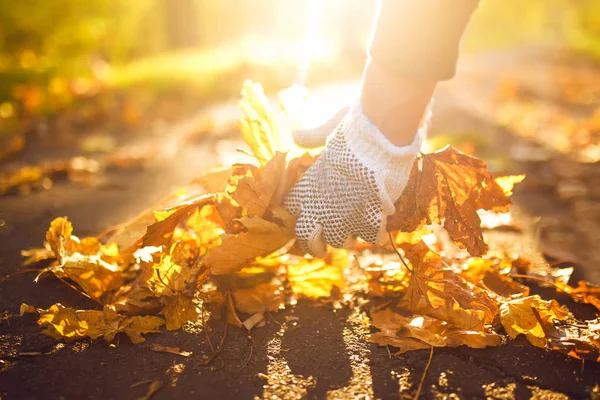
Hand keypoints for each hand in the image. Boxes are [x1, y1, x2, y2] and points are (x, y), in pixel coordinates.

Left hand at [284, 102, 427, 256]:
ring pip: (339, 242)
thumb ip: (312, 137)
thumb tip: (294, 134)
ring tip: (354, 232)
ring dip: (347, 238)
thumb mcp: (328, 133)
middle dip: (315, 245)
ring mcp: (345, 216)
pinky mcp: (369, 219)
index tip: (305, 214)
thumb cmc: (355, 133)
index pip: (290, 208)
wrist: (381, 139)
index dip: (297, 213)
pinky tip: (378, 224)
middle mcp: (322, 206)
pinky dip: (374, 233)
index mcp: (309, 186)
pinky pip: (370, 237)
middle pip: (308, 239)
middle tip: (322, 246)